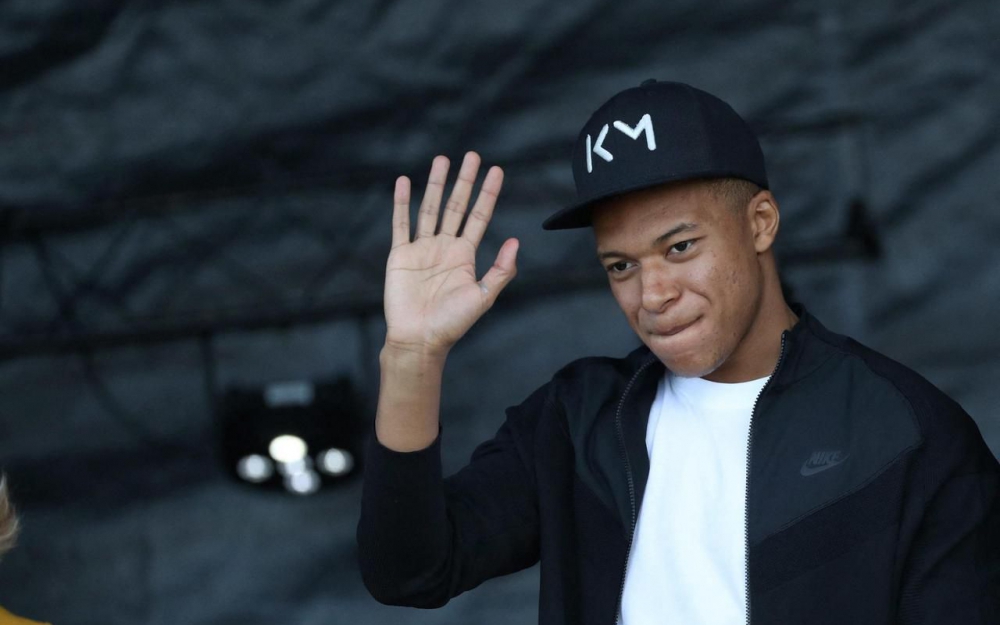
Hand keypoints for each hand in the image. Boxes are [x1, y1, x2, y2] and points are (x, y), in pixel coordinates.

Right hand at [384, 152, 518, 357]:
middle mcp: (444, 247)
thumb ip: (500, 270)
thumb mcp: (483, 297)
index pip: (479, 216)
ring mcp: (422, 249)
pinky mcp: (400, 255)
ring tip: (441, 160)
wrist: (419, 340)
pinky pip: (400, 224)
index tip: (497, 171)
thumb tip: (515, 242)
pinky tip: (403, 182)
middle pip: (456, 206)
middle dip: (464, 181)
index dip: (488, 194)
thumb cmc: (452, 324)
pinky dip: (401, 202)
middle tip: (472, 155)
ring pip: (429, 208)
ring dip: (435, 184)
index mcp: (465, 255)